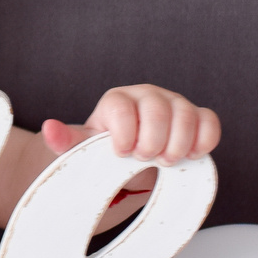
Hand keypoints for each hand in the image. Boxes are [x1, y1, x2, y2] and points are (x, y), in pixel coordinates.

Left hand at [41, 85, 220, 166]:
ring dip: (177, 144)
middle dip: (152, 141)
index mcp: (117, 100)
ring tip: (165, 160)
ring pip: (186, 113)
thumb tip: (49, 128)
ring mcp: (174, 103)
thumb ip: (66, 140)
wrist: (130, 156)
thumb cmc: (106, 149)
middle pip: (156, 109)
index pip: (121, 108)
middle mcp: (147, 96)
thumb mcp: (83, 148)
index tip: (120, 153)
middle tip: (145, 158)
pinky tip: (191, 156)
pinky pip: (209, 121)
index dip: (123, 134)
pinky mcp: (197, 116)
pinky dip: (204, 140)